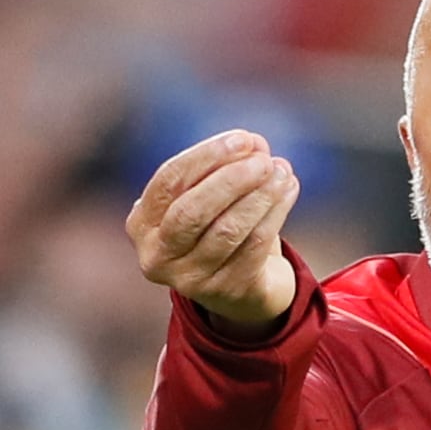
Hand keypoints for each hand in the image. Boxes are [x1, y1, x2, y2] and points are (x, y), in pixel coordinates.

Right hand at [126, 130, 300, 331]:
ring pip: (227, 230)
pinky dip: (275, 213)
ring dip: (260, 195)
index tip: (243, 138)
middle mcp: (157, 256)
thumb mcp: (208, 199)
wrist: (243, 287)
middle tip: (264, 160)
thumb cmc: (219, 228)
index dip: (207, 156)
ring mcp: (190, 280)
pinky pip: (254, 246)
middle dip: (231, 179)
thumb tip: (255, 145)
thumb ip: (222, 169)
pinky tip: (288, 190)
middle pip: (192, 210)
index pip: (169, 181)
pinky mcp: (226, 291)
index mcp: (142, 224)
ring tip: (282, 172)